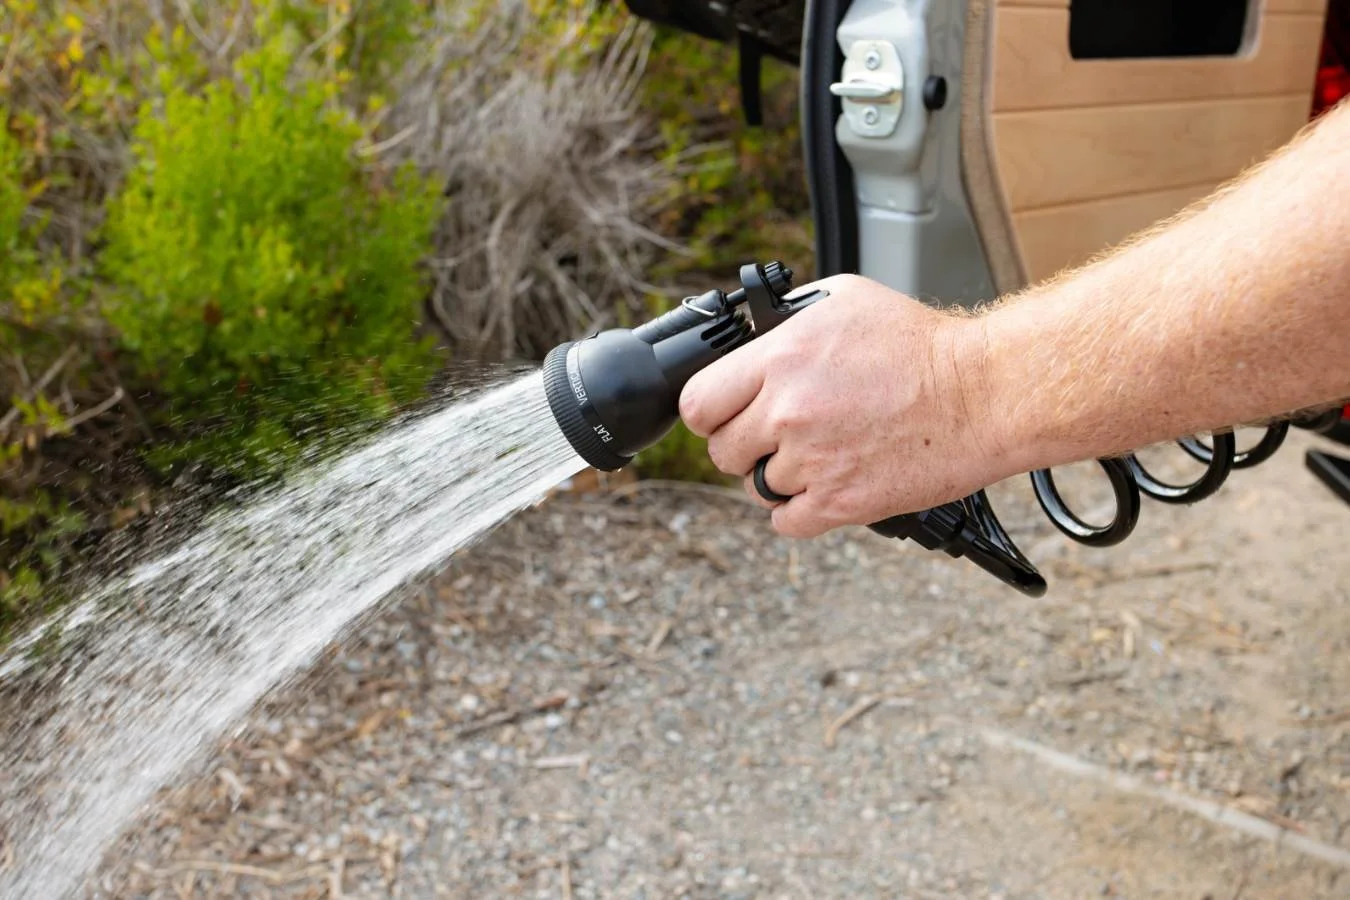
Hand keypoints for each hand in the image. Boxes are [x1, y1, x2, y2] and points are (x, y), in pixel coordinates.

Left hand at [678, 275, 1008, 537]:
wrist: (982, 393)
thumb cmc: (921, 345)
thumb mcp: (843, 300)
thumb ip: (784, 323)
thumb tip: (751, 339)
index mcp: (780, 359)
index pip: (698, 403)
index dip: (710, 411)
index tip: (725, 413)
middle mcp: (788, 413)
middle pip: (722, 451)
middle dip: (744, 444)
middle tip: (776, 434)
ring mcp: (812, 462)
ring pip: (755, 488)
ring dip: (777, 477)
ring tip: (817, 455)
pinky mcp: (840, 502)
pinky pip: (786, 522)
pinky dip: (798, 511)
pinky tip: (822, 486)